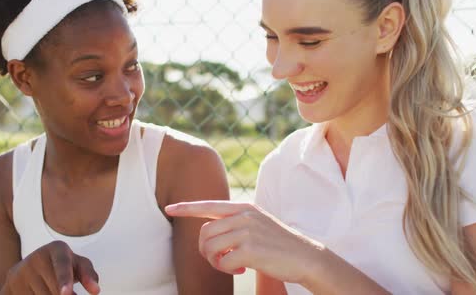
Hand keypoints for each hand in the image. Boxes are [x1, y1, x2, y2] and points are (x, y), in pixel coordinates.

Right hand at [1, 240, 99, 294]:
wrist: (32, 265)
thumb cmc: (63, 265)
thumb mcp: (77, 265)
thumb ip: (89, 274)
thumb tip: (95, 291)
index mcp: (57, 248)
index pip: (62, 265)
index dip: (64, 279)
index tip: (66, 293)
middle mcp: (36, 257)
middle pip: (53, 288)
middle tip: (67, 293)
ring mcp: (21, 271)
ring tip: (51, 289)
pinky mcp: (9, 285)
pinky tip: (38, 292)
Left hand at [165, 201, 323, 284]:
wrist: (305, 256)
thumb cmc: (278, 244)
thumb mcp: (257, 223)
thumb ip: (235, 222)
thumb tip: (209, 231)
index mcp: (244, 208)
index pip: (209, 205)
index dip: (187, 208)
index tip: (169, 208)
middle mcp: (243, 216)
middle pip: (204, 232)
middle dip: (205, 250)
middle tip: (220, 260)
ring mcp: (247, 231)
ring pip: (210, 247)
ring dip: (215, 261)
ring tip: (230, 265)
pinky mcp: (250, 249)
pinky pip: (223, 261)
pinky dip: (227, 269)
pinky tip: (242, 270)